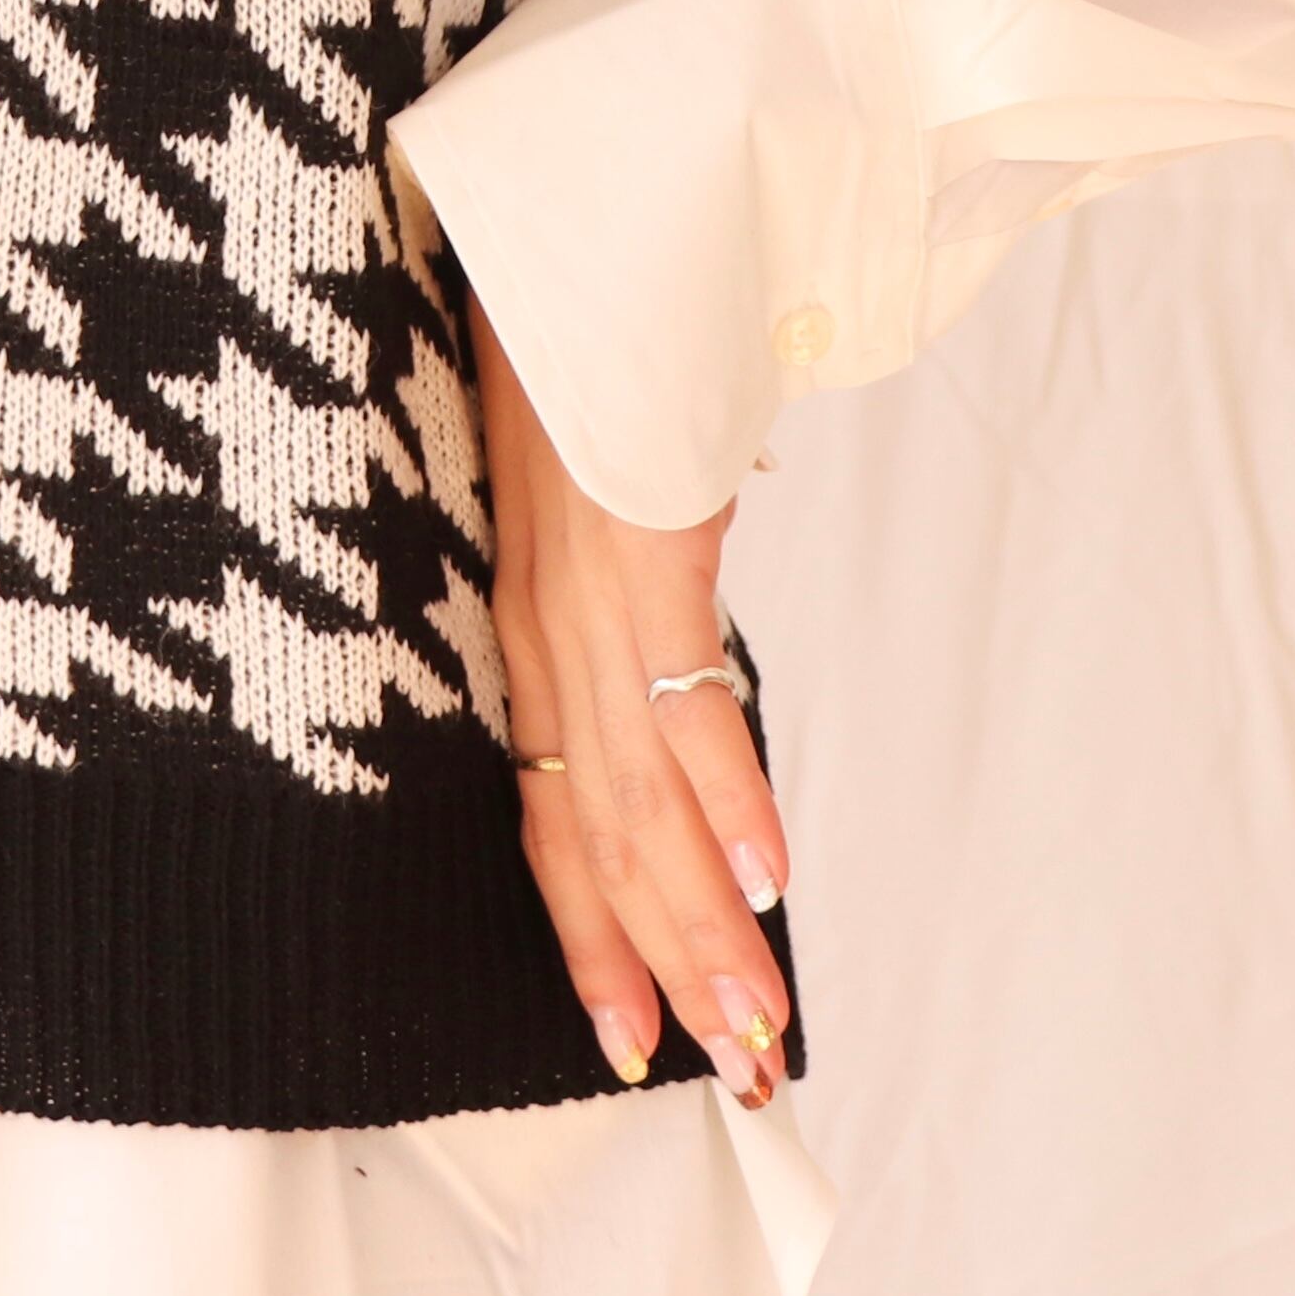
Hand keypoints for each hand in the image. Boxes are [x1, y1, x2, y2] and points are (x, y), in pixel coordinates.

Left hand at [472, 302, 793, 1103]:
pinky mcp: (635, 542)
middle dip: (665, 968)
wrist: (560, 219)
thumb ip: (655, 531)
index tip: (627, 1032)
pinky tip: (767, 880)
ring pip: (639, 800)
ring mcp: (584, 589)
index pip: (550, 808)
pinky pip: (682, 693)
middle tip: (729, 1077)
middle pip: (597, 837)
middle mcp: (543, 626)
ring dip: (704, 924)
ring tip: (753, 1029)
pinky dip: (729, 793)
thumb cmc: (582, 333)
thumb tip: (719, 544)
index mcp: (527, 619)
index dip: (588, 927)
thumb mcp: (606, 459)